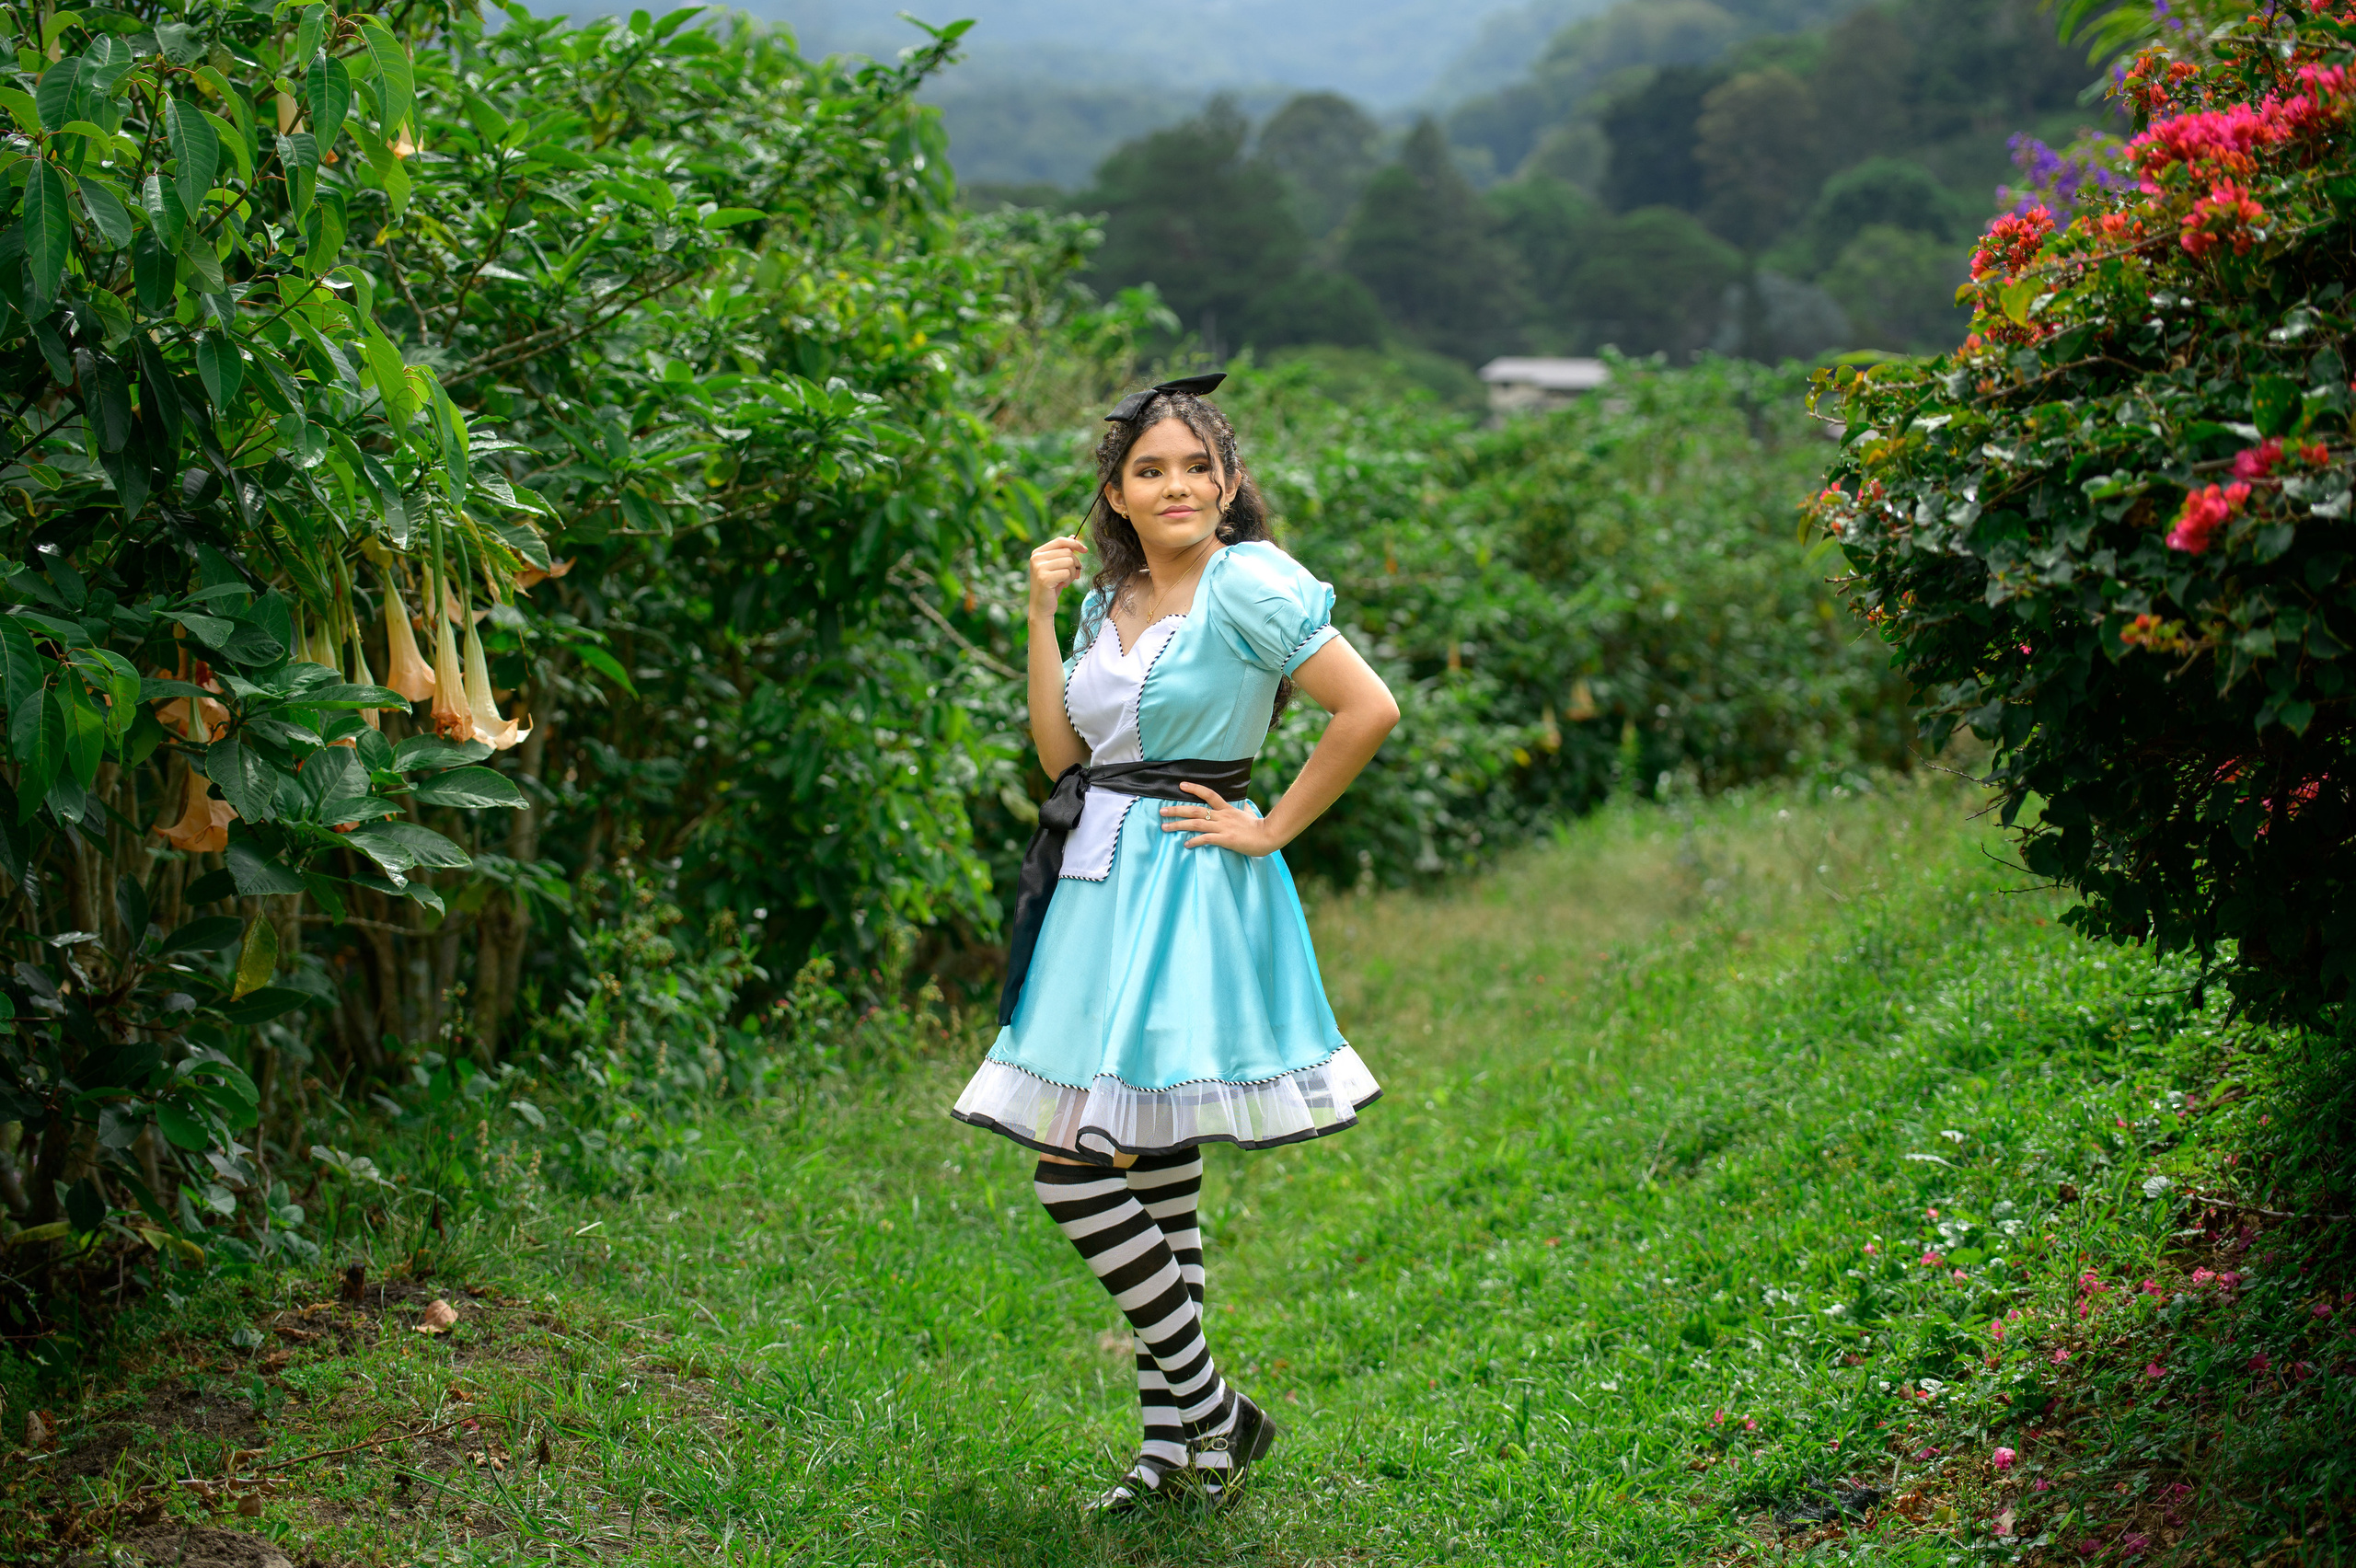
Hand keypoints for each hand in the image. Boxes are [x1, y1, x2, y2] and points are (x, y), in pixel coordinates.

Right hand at [1028, 535, 1087, 613]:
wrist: (1041, 607)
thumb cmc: (1051, 586)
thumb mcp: (1057, 567)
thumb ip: (1063, 552)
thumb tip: (1074, 537)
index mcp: (1038, 553)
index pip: (1060, 541)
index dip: (1075, 544)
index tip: (1085, 550)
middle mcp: (1036, 558)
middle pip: (1067, 551)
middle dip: (1075, 563)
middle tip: (1074, 574)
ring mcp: (1039, 567)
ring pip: (1069, 561)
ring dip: (1072, 573)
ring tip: (1065, 581)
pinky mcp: (1044, 578)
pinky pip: (1067, 572)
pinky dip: (1069, 580)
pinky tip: (1063, 586)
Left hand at [1160, 782, 1278, 855]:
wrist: (1269, 836)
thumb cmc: (1260, 827)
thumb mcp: (1250, 815)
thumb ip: (1244, 810)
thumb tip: (1245, 807)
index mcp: (1227, 809)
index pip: (1209, 794)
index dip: (1195, 788)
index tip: (1181, 785)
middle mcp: (1223, 816)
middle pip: (1196, 810)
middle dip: (1177, 810)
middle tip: (1162, 811)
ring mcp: (1223, 827)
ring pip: (1196, 823)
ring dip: (1179, 825)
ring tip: (1165, 827)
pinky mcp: (1226, 839)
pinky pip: (1206, 839)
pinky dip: (1195, 841)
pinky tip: (1186, 844)